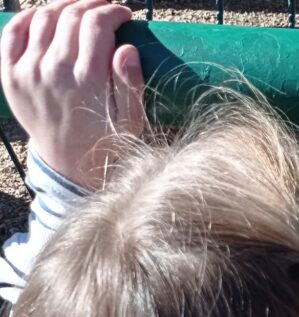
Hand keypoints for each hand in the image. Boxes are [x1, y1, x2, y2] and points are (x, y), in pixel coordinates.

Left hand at [1, 0, 144, 188]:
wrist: (68, 163)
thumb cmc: (106, 139)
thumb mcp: (131, 120)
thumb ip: (132, 85)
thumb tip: (127, 48)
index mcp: (88, 80)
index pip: (97, 24)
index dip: (113, 11)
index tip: (124, 15)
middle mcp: (54, 71)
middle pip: (71, 15)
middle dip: (92, 4)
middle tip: (105, 8)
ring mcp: (29, 71)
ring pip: (44, 17)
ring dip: (64, 5)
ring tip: (79, 8)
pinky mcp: (11, 75)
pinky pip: (14, 32)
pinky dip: (29, 17)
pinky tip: (45, 15)